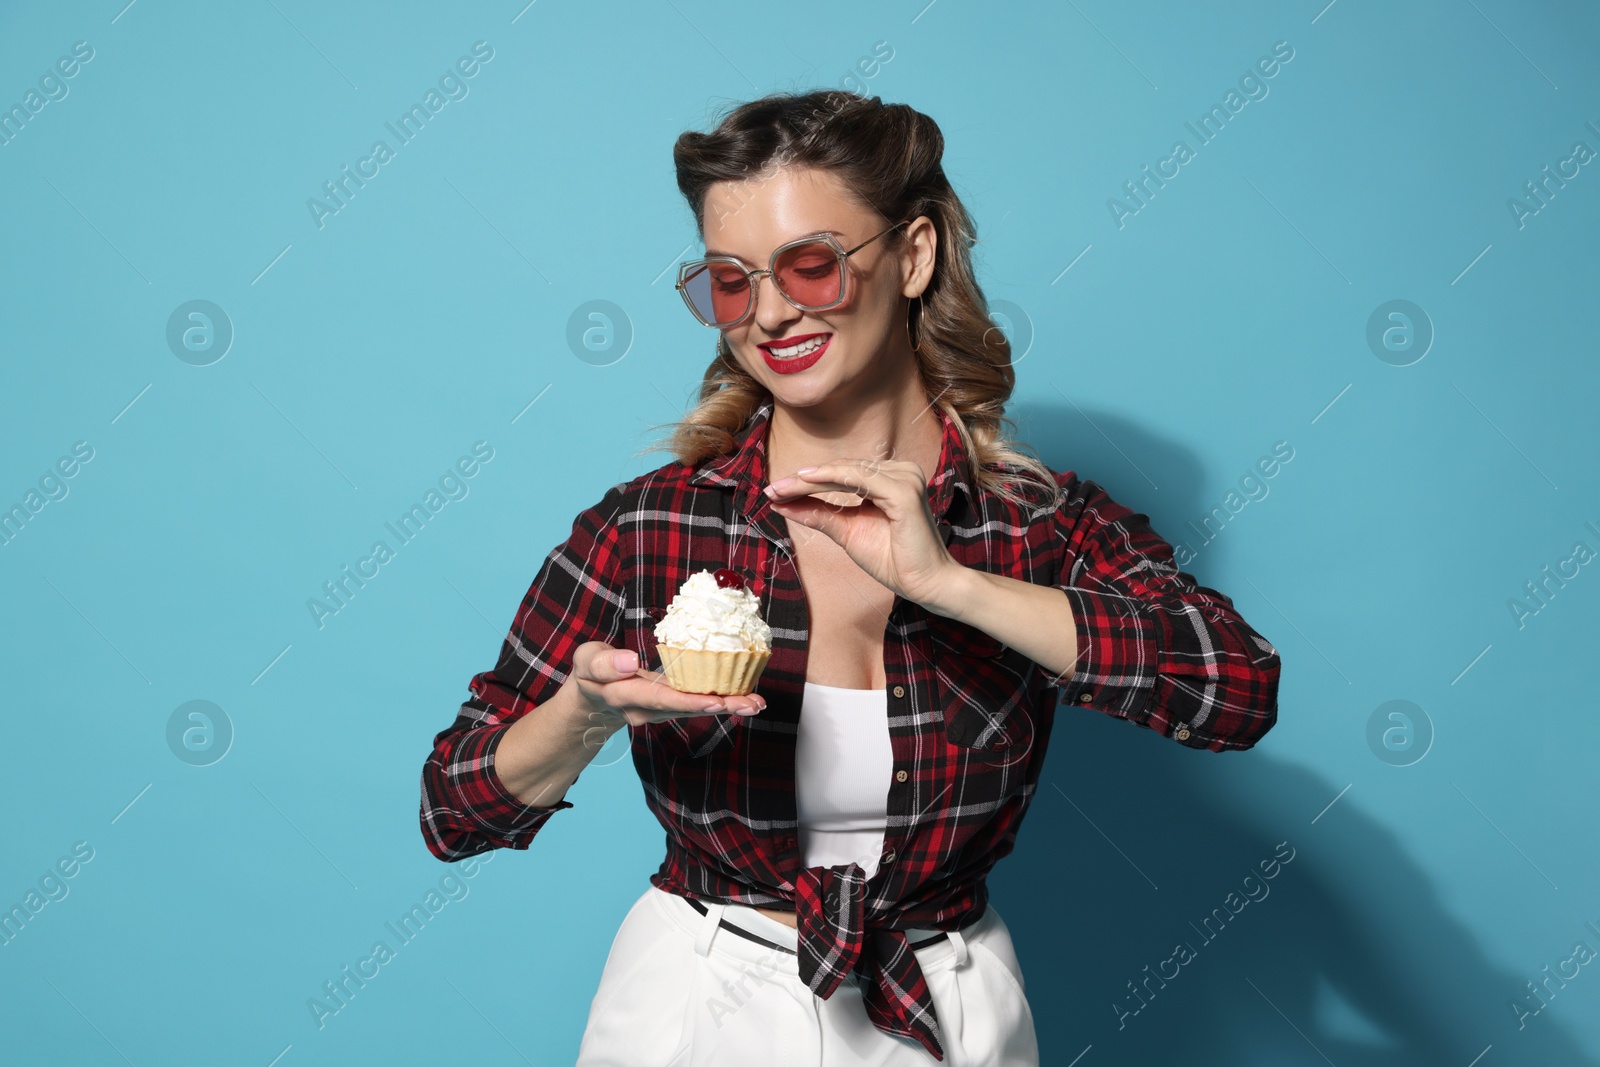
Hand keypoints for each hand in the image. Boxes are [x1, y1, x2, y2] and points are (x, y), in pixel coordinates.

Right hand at [566, 641, 764, 732]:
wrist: (593, 697)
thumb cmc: (591, 674)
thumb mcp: (587, 661)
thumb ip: (604, 664)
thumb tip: (630, 663)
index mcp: (626, 697)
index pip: (659, 698)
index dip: (688, 701)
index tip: (714, 701)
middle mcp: (648, 710)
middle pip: (686, 707)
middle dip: (720, 707)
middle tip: (750, 705)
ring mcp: (662, 711)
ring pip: (696, 708)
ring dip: (728, 706)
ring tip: (757, 703)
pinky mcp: (672, 705)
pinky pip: (698, 703)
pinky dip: (723, 701)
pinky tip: (747, 698)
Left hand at [763, 457, 963, 609]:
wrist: (925, 585)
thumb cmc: (893, 560)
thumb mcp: (847, 533)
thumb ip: (819, 515)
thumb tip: (782, 504)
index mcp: (890, 480)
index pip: (842, 474)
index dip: (807, 482)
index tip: (774, 491)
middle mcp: (901, 472)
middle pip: (842, 470)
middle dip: (803, 481)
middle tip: (771, 489)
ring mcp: (905, 478)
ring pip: (847, 471)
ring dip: (811, 479)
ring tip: (781, 487)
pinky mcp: (904, 491)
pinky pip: (861, 479)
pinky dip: (832, 477)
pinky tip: (807, 480)